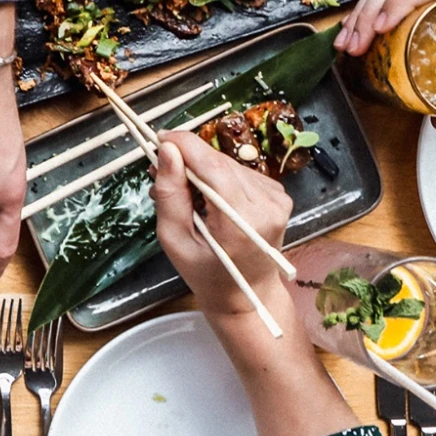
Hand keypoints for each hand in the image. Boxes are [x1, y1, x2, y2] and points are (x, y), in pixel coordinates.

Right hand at [152, 132, 355, 435]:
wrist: (246, 295)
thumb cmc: (206, 274)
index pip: (212, 164)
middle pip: (219, 161)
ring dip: (202, 170)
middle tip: (161, 173)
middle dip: (188, 160)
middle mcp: (267, 203)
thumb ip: (170, 195)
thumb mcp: (175, 240)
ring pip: (228, 164)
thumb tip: (167, 152)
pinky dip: (218, 179)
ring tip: (183, 192)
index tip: (157, 140)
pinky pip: (239, 173)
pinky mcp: (278, 195)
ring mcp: (277, 198)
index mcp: (243, 220)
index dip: (183, 144)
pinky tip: (208, 199)